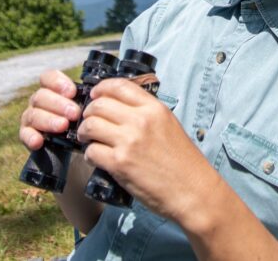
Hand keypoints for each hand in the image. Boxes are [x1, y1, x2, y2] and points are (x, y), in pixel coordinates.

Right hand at [19, 69, 81, 150]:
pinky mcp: (27, 134)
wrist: (71, 143)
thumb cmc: (80, 119)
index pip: (48, 78)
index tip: (72, 91)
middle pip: (41, 96)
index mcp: (52, 89)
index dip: (57, 82)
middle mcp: (39, 101)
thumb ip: (86, 97)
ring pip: (34, 114)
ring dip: (49, 120)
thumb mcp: (85, 105)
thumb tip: (100, 91)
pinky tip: (39, 141)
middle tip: (75, 113)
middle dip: (59, 104)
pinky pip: (25, 133)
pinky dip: (31, 137)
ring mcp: (31, 116)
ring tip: (63, 126)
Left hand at [78, 77, 219, 223]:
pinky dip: (89, 154)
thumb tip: (119, 108)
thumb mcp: (169, 125)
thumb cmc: (183, 162)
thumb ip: (146, 113)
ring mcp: (129, 141)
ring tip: (88, 139)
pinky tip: (96, 157)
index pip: (119, 86)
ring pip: (90, 125)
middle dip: (88, 112)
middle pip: (99, 104)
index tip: (95, 95)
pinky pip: (91, 151)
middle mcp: (141, 120)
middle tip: (88, 121)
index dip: (101, 89)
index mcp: (154, 108)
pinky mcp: (119, 163)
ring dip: (84, 132)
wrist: (193, 191)